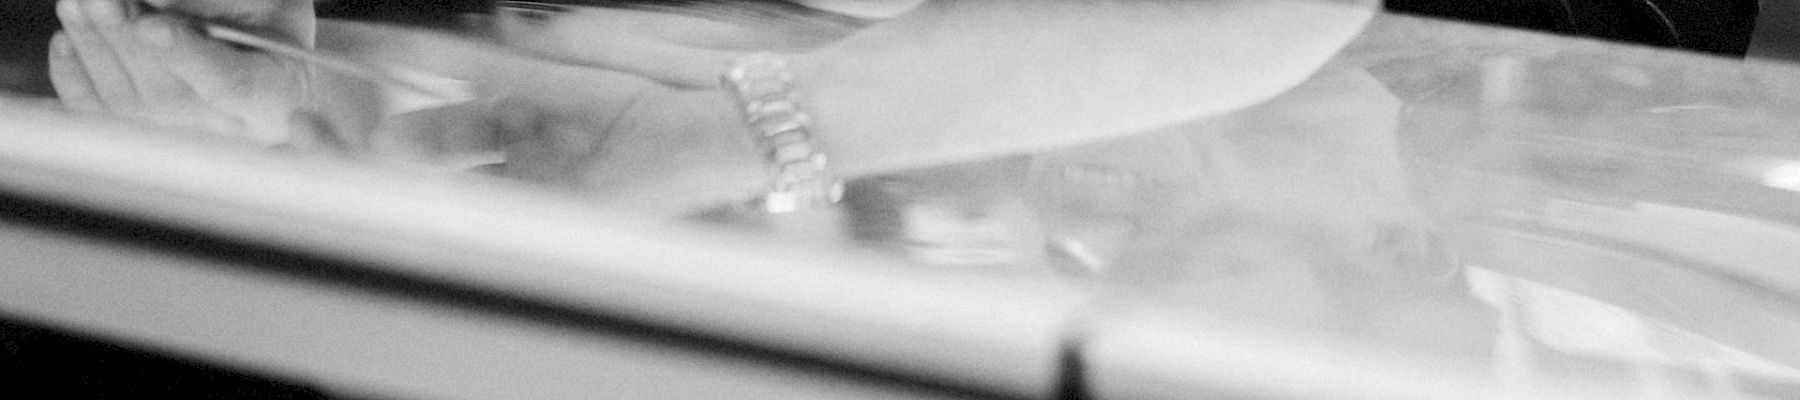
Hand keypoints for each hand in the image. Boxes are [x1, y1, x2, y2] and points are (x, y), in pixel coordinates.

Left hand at [49, 0, 320, 144]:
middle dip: (126, 40)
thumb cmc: (274, 34)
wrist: (271, 79)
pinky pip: (97, 110)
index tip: (152, 26)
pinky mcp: (140, 131)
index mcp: (274, 98)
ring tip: (80, 4)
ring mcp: (179, 136)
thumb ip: (230, 5)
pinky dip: (74, 71)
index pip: (231, 85)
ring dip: (94, 45)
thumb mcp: (276, 8)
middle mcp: (226, 131)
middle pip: (166, 94)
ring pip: (125, 100)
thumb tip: (161, 7)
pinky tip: (71, 36)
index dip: (187, 56)